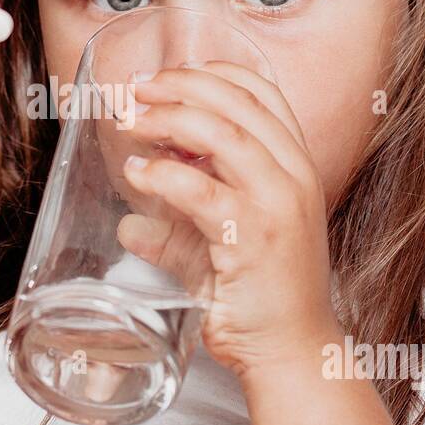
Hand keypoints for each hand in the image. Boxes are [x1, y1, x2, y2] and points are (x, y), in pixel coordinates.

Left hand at [117, 60, 339, 378]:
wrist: (289, 351)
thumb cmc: (260, 298)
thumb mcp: (217, 247)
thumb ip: (177, 228)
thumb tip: (131, 224)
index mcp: (295, 165)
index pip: (262, 92)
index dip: (211, 73)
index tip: (166, 75)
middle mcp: (294, 176)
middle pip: (237, 101)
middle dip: (179, 85)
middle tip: (136, 90)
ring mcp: (279, 204)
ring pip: (222, 133)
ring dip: (167, 118)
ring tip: (129, 122)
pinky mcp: (255, 237)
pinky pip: (202, 189)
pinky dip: (163, 173)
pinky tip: (138, 173)